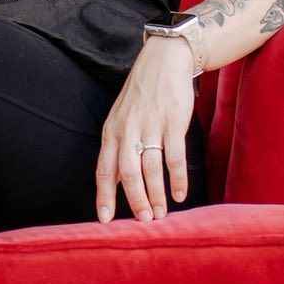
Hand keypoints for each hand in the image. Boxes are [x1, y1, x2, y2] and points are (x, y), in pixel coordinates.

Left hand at [95, 36, 194, 222]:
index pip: (104, 170)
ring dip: (156, 195)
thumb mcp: (121, 118)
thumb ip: (119, 148)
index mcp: (111, 132)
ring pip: (150, 169)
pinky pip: (174, 158)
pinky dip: (177, 179)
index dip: (104, 196)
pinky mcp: (172, 123)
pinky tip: (180, 194)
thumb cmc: (142, 94)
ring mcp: (150, 127)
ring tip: (161, 214)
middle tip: (144, 221)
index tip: (105, 219)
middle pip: (128, 174)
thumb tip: (117, 181)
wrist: (164, 62)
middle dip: (135, 201)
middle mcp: (127, 131)